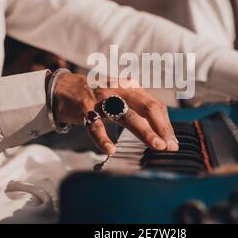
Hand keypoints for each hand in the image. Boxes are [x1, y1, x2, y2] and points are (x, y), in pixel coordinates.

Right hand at [51, 73, 178, 154]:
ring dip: (144, 131)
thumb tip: (160, 133)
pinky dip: (103, 139)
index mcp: (131, 88)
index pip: (155, 105)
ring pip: (127, 115)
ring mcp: (102, 99)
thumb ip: (138, 110)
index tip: (173, 142)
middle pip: (147, 107)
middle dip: (161, 127)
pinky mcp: (85, 108)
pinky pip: (96, 125)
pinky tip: (111, 150)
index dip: (166, 124)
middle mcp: (120, 90)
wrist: (64, 88)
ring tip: (156, 145)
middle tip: (170, 145)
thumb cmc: (97, 97)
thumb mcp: (120, 97)